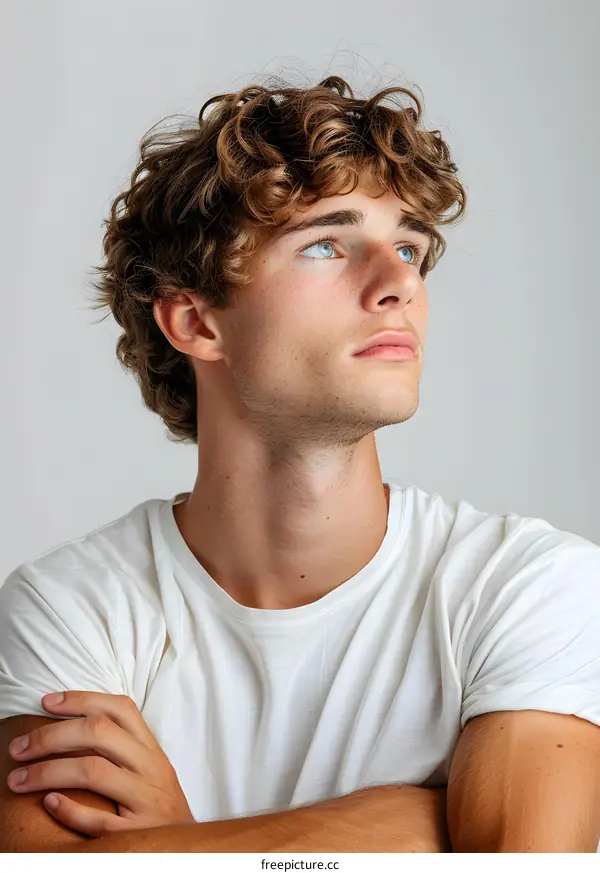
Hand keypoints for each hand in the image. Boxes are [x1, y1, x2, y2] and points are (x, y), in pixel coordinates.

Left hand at [7, 690, 194, 836]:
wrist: (188, 851)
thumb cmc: (157, 806)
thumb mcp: (147, 770)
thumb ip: (121, 748)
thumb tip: (68, 726)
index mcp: (151, 748)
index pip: (119, 708)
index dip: (81, 699)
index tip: (46, 702)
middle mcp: (152, 767)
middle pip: (99, 733)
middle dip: (51, 736)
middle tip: (18, 748)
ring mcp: (147, 800)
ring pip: (94, 771)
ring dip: (48, 772)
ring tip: (18, 779)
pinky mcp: (138, 834)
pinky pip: (99, 820)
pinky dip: (69, 810)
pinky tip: (48, 804)